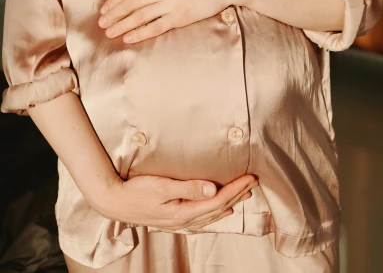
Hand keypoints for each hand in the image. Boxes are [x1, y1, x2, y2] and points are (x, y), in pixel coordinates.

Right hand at [96, 173, 257, 230]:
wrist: (114, 201)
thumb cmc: (137, 191)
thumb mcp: (162, 187)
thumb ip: (188, 187)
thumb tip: (213, 189)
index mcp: (184, 212)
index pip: (218, 201)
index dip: (236, 189)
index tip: (250, 177)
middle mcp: (184, 220)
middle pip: (218, 209)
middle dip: (237, 195)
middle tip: (253, 183)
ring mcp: (178, 222)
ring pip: (211, 215)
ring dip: (228, 204)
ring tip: (243, 195)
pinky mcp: (173, 218)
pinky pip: (200, 218)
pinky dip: (213, 213)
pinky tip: (218, 211)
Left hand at [98, 0, 245, 43]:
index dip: (115, 0)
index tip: (104, 9)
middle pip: (131, 3)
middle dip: (114, 14)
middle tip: (101, 23)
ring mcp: (171, 3)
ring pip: (140, 16)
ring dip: (122, 25)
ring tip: (109, 32)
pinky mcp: (181, 16)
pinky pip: (156, 26)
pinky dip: (141, 32)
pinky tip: (129, 38)